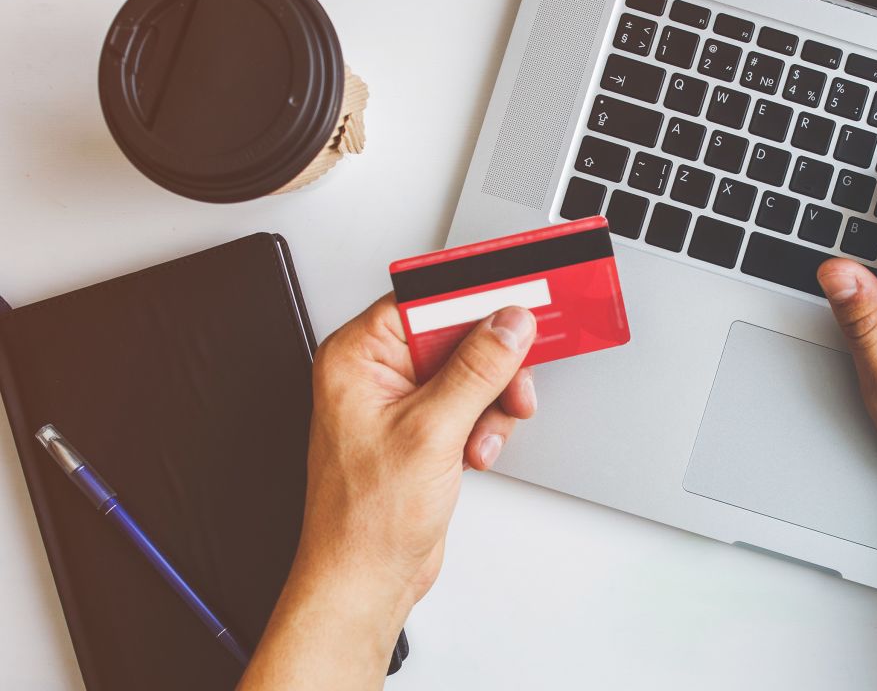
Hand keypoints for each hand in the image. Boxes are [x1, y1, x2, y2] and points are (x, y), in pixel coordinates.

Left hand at [240, 296, 536, 689]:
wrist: (366, 579)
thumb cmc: (364, 519)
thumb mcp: (431, 432)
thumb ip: (476, 370)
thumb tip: (508, 324)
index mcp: (357, 357)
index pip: (424, 300)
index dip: (474, 299)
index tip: (517, 298)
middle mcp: (376, 374)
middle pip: (455, 335)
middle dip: (491, 366)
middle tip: (513, 385)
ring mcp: (401, 403)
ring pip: (471, 372)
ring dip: (490, 404)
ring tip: (481, 438)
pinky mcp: (423, 430)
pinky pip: (469, 404)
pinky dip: (484, 426)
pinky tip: (474, 453)